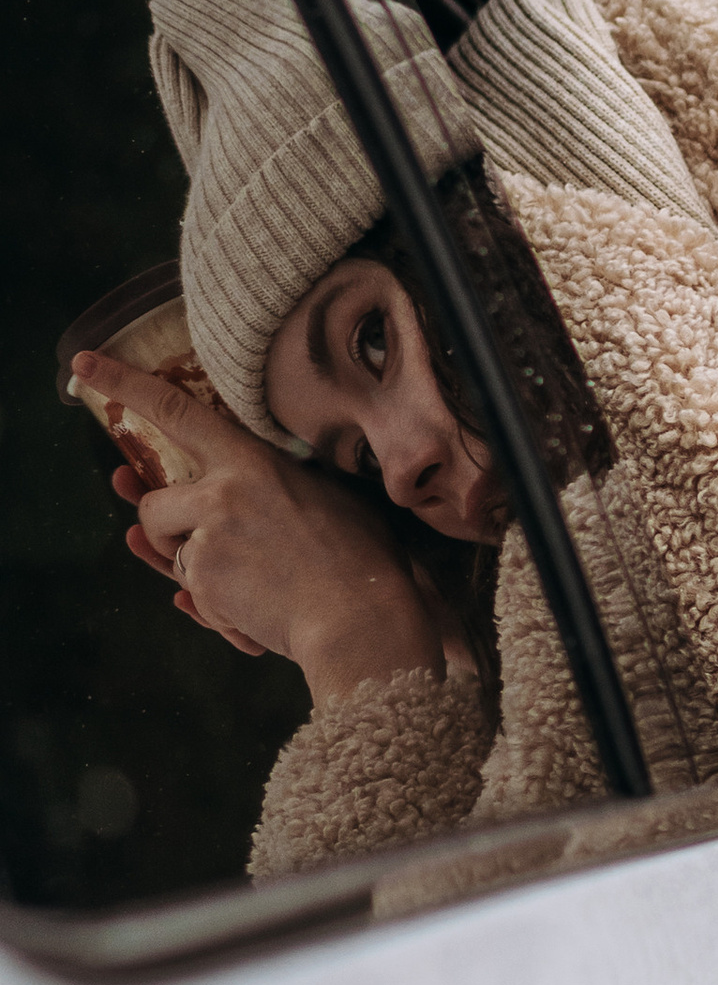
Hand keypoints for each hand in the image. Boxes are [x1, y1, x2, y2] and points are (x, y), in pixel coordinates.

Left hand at [77, 347, 445, 702]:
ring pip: (169, 554)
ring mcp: (208, 542)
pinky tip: (256, 613)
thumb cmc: (362, 558)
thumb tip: (239, 485)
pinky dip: (217, 608)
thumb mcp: (325, 495)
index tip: (85, 365)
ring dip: (198, 571)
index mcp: (252, 462)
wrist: (365, 620)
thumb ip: (273, 484)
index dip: (124, 384)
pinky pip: (191, 596)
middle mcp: (221, 494)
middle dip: (165, 529)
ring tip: (254, 581)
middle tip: (205, 543)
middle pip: (151, 503)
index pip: (175, 410)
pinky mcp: (205, 588)